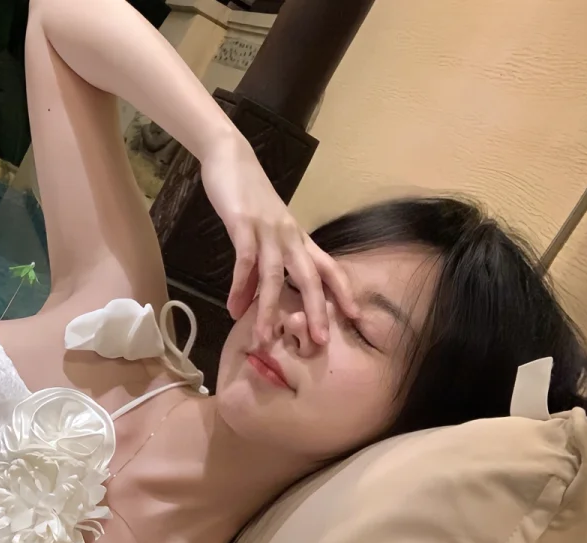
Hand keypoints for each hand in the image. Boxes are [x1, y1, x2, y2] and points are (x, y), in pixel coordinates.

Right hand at [199, 131, 359, 347]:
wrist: (230, 157)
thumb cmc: (248, 197)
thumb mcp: (259, 235)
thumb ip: (257, 269)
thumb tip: (248, 303)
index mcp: (298, 238)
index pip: (328, 266)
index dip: (343, 291)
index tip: (355, 316)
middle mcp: (289, 235)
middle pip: (310, 276)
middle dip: (317, 309)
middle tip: (320, 341)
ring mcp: (267, 230)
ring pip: (274, 276)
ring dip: (269, 309)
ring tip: (264, 338)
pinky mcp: (243, 224)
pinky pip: (245, 261)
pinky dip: (239, 286)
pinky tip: (233, 308)